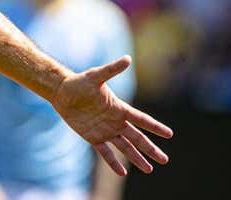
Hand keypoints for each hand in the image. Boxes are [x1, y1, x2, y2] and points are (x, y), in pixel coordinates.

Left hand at [50, 55, 172, 175]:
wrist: (61, 92)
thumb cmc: (79, 82)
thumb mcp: (95, 76)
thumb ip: (112, 70)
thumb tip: (128, 59)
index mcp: (119, 108)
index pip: (141, 119)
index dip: (155, 127)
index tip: (169, 134)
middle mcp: (115, 121)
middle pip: (137, 137)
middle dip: (151, 149)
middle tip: (165, 160)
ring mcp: (105, 130)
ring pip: (125, 147)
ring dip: (136, 158)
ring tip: (149, 169)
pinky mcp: (93, 137)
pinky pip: (105, 152)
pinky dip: (113, 161)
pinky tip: (122, 172)